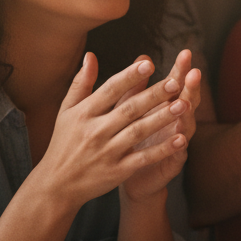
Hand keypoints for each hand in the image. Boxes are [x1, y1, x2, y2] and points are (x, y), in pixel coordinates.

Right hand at [33, 54, 187, 209]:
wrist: (56, 185)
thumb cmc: (64, 142)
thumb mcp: (67, 111)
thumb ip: (81, 83)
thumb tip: (90, 55)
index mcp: (84, 113)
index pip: (110, 90)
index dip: (129, 76)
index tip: (149, 63)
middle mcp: (95, 131)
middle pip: (129, 109)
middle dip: (153, 95)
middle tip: (176, 81)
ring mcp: (107, 152)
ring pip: (138, 132)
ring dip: (162, 118)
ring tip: (184, 105)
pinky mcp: (117, 171)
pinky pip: (142, 158)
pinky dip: (162, 150)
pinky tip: (180, 139)